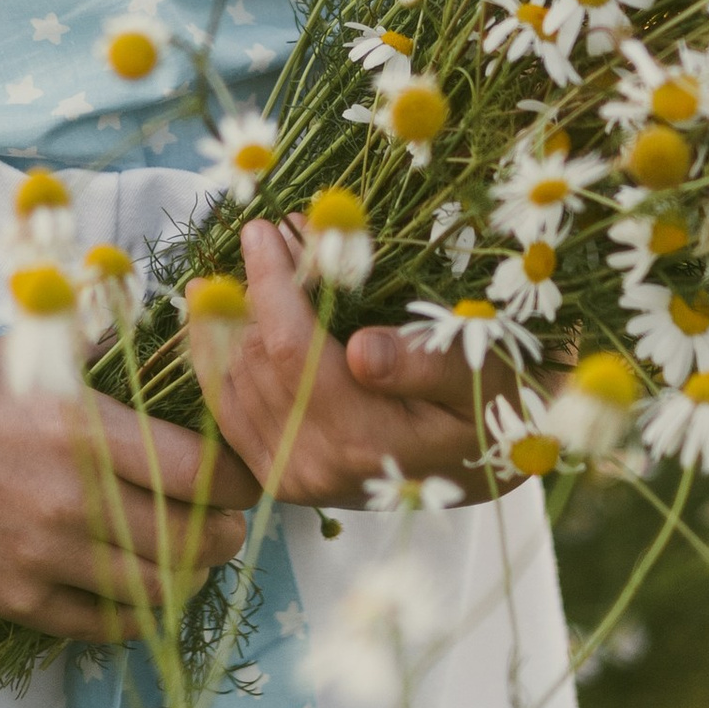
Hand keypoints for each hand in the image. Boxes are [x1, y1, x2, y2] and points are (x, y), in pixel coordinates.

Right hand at [0, 334, 258, 641]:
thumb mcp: (37, 349)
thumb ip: (112, 355)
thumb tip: (188, 344)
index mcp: (84, 428)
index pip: (203, 474)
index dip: (241, 483)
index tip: (247, 478)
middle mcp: (71, 499)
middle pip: (191, 541)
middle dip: (224, 535)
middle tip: (227, 524)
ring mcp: (41, 556)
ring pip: (157, 592)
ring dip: (188, 578)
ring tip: (190, 557)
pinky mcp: (13, 598)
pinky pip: (103, 626)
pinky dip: (135, 614)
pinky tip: (139, 588)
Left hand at [189, 217, 501, 509]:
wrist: (486, 459)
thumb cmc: (491, 403)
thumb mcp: (481, 374)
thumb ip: (426, 364)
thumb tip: (364, 351)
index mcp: (366, 440)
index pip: (292, 349)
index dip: (271, 284)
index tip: (263, 228)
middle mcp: (317, 468)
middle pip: (255, 361)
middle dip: (253, 291)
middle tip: (267, 234)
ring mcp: (292, 478)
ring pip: (231, 382)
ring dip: (230, 320)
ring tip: (243, 266)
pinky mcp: (278, 478)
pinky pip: (227, 410)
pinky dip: (217, 359)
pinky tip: (218, 318)